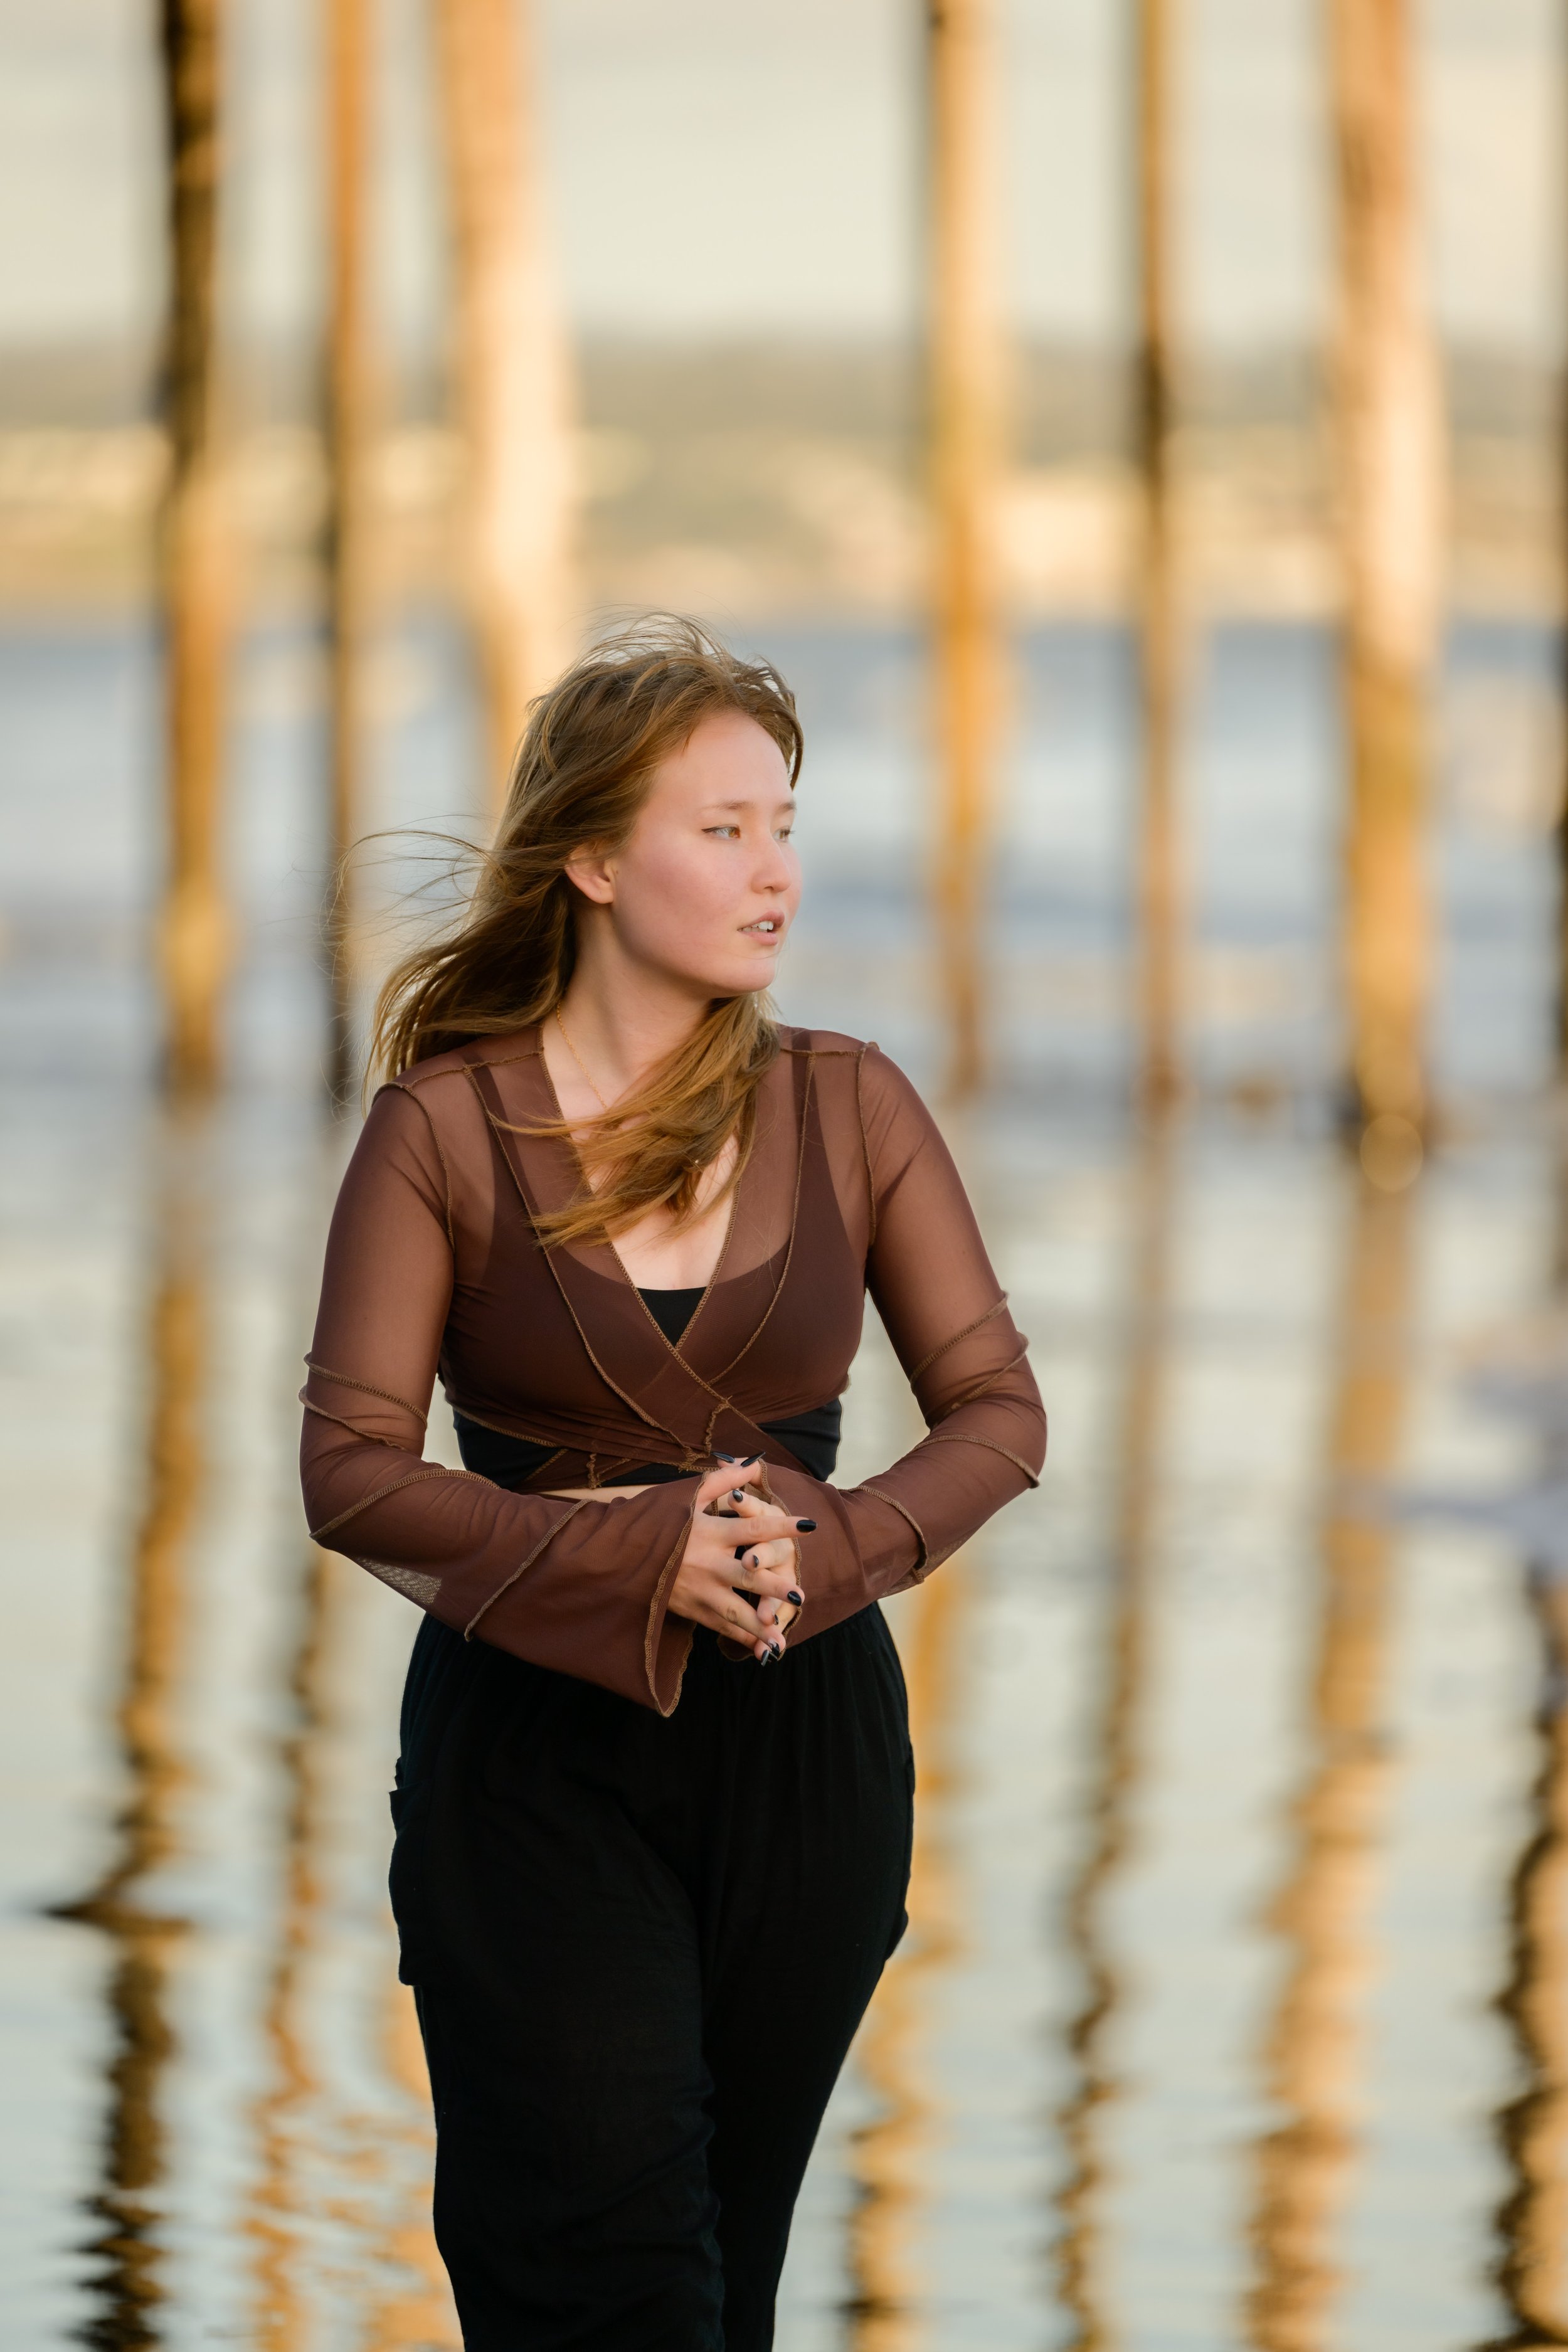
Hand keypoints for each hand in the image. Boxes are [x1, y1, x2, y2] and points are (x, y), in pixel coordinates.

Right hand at [667, 1461, 811, 1662]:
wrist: (616, 1555)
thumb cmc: (656, 1521)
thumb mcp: (686, 1497)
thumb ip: (723, 1482)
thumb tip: (752, 1465)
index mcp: (709, 1533)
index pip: (753, 1528)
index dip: (782, 1526)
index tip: (809, 1525)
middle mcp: (707, 1563)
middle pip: (748, 1577)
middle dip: (774, 1587)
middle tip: (800, 1594)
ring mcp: (698, 1590)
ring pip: (735, 1611)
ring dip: (760, 1624)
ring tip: (783, 1638)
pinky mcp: (691, 1609)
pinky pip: (721, 1627)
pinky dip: (742, 1638)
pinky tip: (763, 1647)